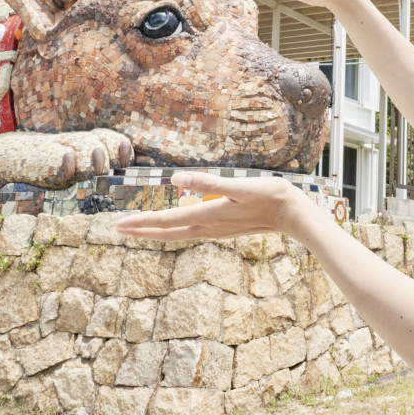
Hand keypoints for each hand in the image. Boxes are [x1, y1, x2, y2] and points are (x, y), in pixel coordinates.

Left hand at [113, 172, 316, 240]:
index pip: (167, 221)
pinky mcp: (226, 228)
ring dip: (157, 231)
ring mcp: (217, 230)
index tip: (118, 225)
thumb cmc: (270, 196)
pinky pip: (192, 231)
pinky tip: (176, 226)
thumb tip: (174, 181)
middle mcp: (209, 226)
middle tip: (118, 229)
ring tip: (140, 228)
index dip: (141, 222)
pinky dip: (176, 229)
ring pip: (179, 233)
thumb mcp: (239, 186)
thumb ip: (206, 183)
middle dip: (142, 231)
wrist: (295, 215)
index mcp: (208, 215)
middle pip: (168, 232)